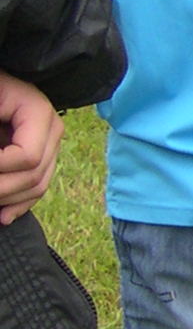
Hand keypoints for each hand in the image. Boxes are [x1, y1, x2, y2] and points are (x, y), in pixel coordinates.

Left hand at [0, 71, 65, 225]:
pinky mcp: (42, 154)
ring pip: (38, 185)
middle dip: (2, 190)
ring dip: (9, 200)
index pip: (28, 157)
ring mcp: (49, 143)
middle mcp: (52, 129)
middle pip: (35, 175)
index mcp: (38, 112)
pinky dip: (19, 204)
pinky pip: (38, 185)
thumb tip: (1, 164)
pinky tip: (2, 216)